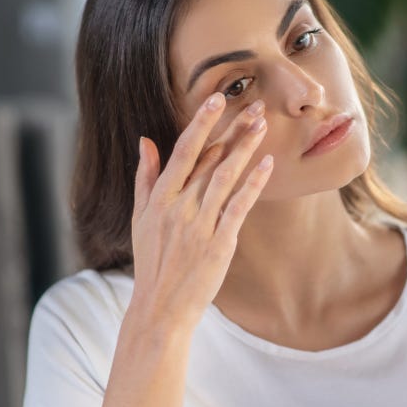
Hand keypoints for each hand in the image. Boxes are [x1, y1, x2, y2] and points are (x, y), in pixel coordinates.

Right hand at [131, 93, 272, 329]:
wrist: (159, 307)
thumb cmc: (151, 262)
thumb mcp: (140, 218)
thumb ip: (145, 178)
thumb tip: (145, 141)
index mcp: (159, 198)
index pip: (182, 151)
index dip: (201, 123)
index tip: (216, 98)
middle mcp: (178, 207)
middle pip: (209, 159)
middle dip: (233, 129)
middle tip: (256, 105)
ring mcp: (199, 225)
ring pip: (225, 177)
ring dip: (245, 148)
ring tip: (263, 124)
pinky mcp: (218, 244)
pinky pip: (238, 207)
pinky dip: (252, 184)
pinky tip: (266, 164)